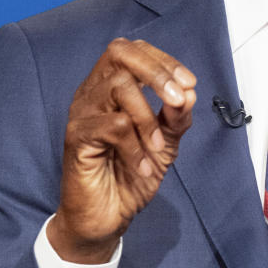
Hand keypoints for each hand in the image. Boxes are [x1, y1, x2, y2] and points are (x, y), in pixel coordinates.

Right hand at [48, 38, 195, 262]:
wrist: (107, 218)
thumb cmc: (130, 177)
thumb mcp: (164, 144)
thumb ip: (176, 118)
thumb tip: (190, 91)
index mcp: (110, 88)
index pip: (132, 50)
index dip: (163, 60)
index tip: (190, 83)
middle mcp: (92, 93)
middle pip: (120, 53)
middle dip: (157, 73)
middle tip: (179, 100)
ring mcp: (82, 112)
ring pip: (118, 87)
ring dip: (148, 117)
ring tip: (158, 149)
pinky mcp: (76, 137)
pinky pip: (113, 126)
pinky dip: (135, 147)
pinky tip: (142, 167)